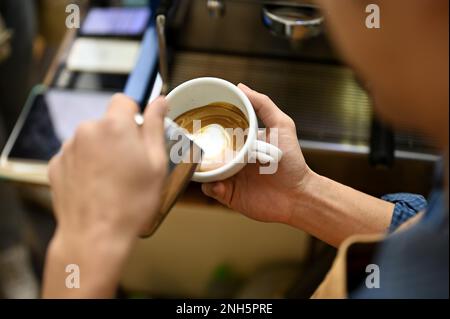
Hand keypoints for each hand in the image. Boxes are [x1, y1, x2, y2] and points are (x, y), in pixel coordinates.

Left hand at [43, 94, 166, 297]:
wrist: (96, 236)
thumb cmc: (131, 202)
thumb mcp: (156, 163)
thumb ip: (156, 125)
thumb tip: (160, 101)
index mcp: (114, 125)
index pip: (124, 100)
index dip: (135, 112)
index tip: (140, 127)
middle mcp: (87, 130)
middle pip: (108, 122)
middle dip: (120, 136)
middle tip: (132, 164)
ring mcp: (68, 148)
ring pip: (92, 140)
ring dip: (102, 151)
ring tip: (114, 180)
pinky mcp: (56, 165)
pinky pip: (77, 157)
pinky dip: (87, 166)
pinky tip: (97, 187)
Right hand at [202, 84, 312, 223]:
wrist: (297, 195)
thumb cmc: (292, 161)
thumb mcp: (282, 126)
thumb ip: (264, 105)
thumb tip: (241, 87)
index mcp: (241, 141)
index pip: (219, 130)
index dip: (208, 124)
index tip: (198, 117)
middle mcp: (233, 157)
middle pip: (207, 149)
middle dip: (199, 146)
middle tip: (195, 142)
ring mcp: (229, 175)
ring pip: (204, 168)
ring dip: (201, 166)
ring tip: (206, 164)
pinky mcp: (228, 194)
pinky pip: (210, 188)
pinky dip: (210, 186)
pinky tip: (220, 183)